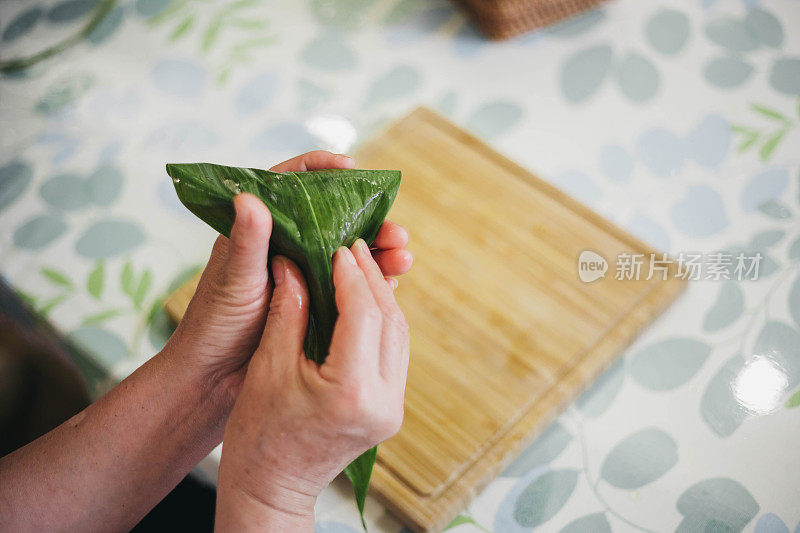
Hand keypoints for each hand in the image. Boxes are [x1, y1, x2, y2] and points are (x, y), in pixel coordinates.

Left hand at [162, 151, 411, 417]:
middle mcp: (286, 246)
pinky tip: (392, 285)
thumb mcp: (234, 279)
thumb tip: (250, 197)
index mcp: (261, 230)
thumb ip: (246, 240)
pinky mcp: (316, 303)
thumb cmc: (216, 324)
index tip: (353, 168)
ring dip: (378, 253)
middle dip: (370, 222)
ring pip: (348, 253)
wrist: (215, 378)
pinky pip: (351, 285)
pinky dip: (372, 283)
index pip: (292, 184)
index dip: (323, 170)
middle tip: (396, 232)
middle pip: (335, 220)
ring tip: (403, 259)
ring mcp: (303, 275)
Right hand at [215, 241, 409, 530]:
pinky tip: (364, 300)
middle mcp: (383, 401)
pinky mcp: (390, 409)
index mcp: (351, 392)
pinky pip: (395, 352)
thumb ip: (288, 311)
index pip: (363, 315)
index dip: (351, 275)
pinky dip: (382, 320)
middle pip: (390, 321)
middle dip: (371, 279)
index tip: (338, 247)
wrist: (272, 487)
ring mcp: (392, 408)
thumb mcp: (268, 367)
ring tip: (359, 266)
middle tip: (353, 246)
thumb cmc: (259, 434)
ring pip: (399, 335)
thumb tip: (295, 264)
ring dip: (381, 297)